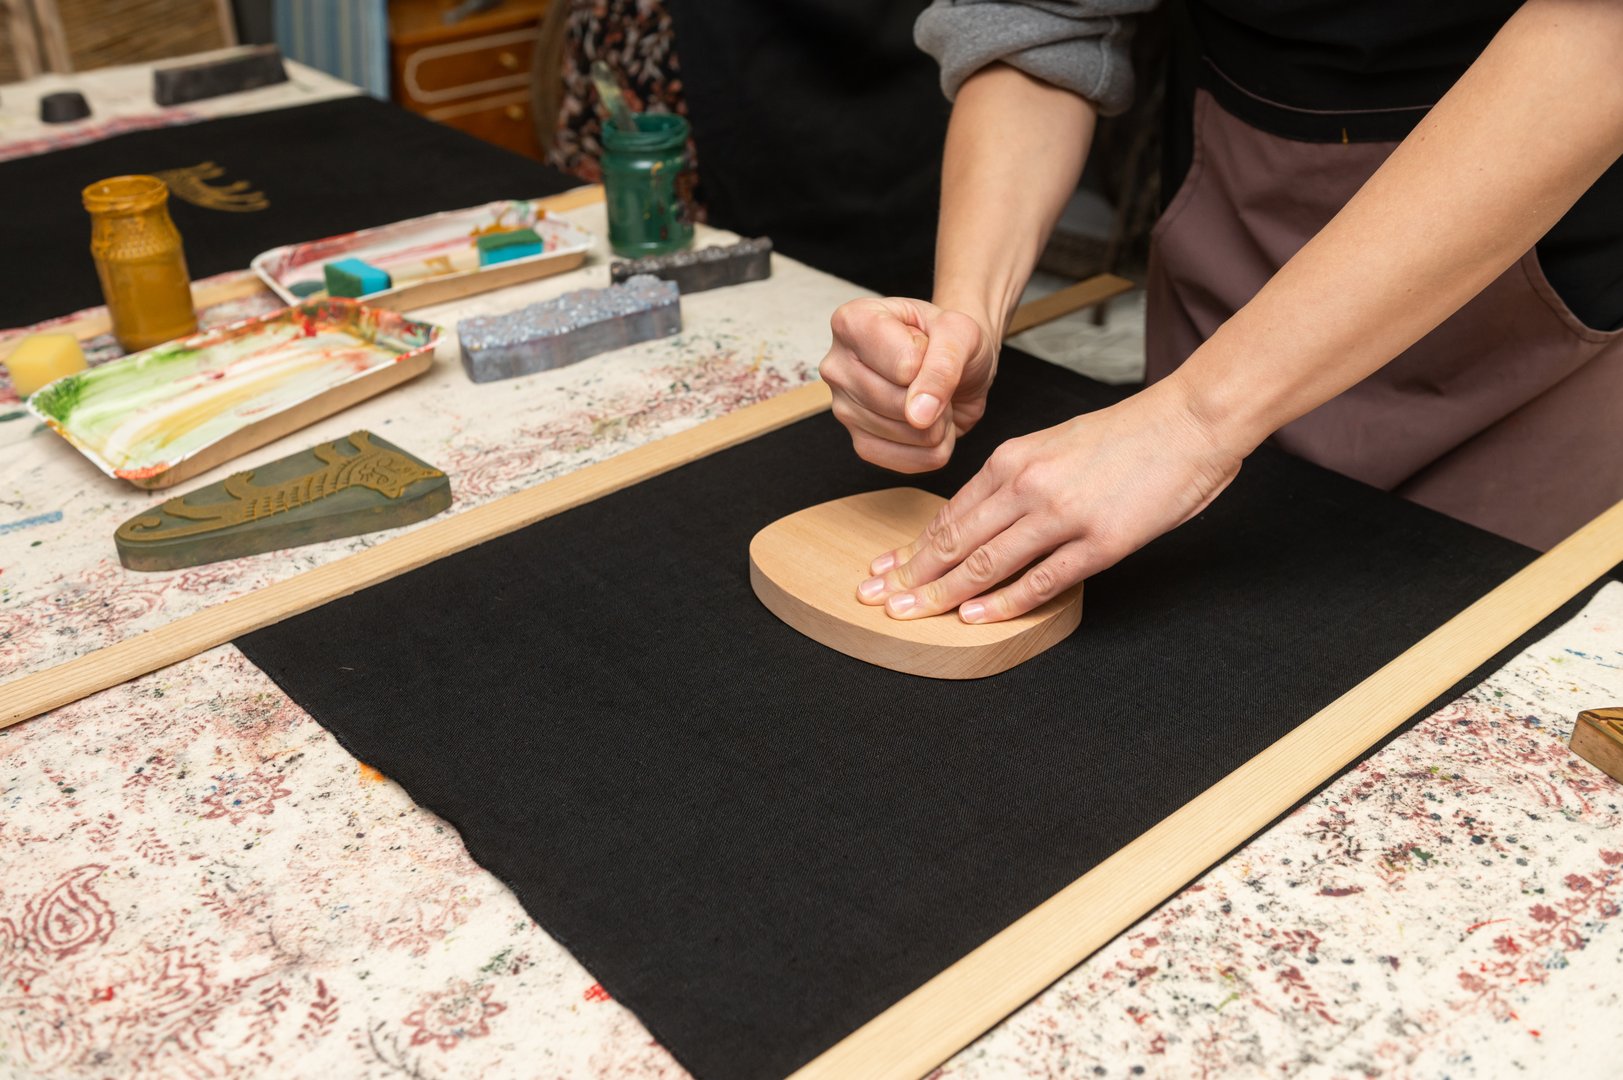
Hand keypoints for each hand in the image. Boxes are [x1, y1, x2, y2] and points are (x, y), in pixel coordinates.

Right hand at [819, 297, 996, 472]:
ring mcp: (843, 409)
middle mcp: (836, 366)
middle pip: (900, 403)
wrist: (955, 364)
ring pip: (908, 434)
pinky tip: (928, 422)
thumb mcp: (959, 332)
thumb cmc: (950, 339)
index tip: (928, 347)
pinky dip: (933, 447)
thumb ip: (943, 365)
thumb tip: (918, 416)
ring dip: (938, 421)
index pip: (904, 365)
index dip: (932, 362)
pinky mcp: (860, 444)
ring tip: (930, 396)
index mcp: (852, 322)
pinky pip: (909, 461)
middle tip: (933, 376)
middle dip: (935, 396)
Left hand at [855, 378, 1248, 622]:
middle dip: (912, 575)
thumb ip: (1019, 479)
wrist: (1190, 422)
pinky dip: (1004, 602)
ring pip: (987, 562)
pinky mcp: (1099, 542)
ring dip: (945, 594)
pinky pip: (1041, 579)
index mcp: (1014, 459)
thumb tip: (986, 516)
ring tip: (912, 615)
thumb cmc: (1128, 435)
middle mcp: (1028, 485)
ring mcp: (1062, 515)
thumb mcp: (1055, 445)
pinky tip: (977, 619)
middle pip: (956, 540)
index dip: (914, 548)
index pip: (950, 513)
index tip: (885, 570)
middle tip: (876, 600)